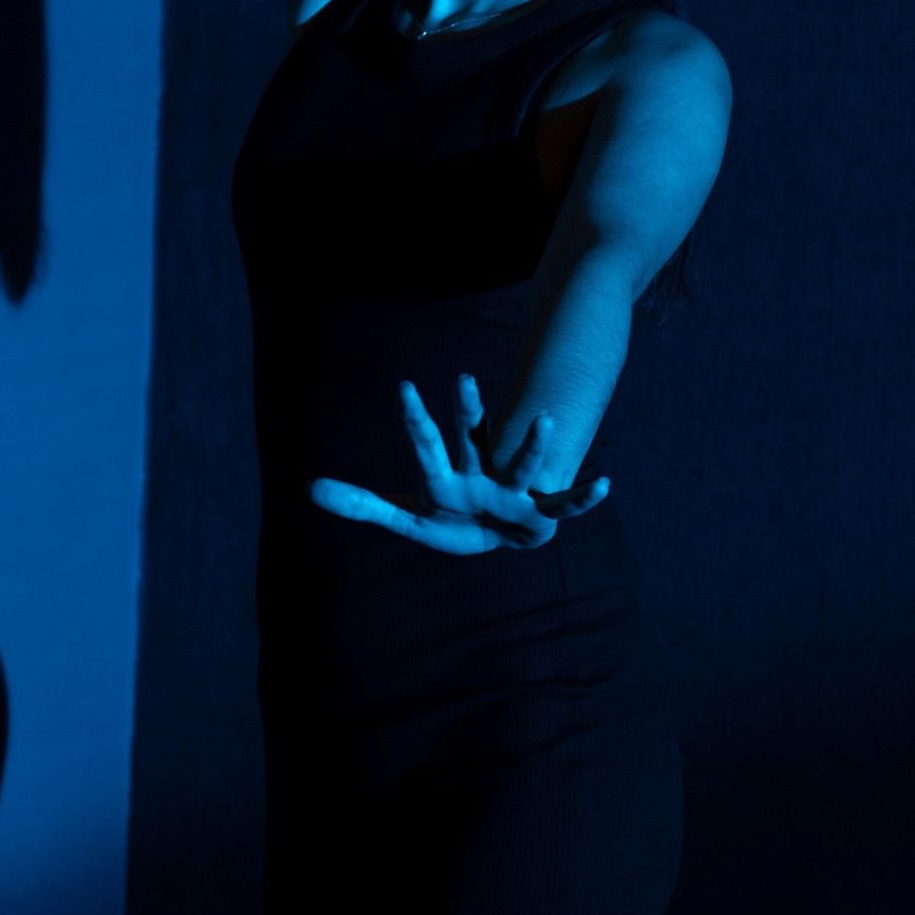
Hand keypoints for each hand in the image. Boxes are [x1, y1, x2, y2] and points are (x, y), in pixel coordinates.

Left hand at [310, 373, 607, 554]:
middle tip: (464, 379)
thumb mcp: (407, 517)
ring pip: (522, 463)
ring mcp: (512, 490)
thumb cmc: (453, 520)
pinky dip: (582, 497)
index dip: (416, 419)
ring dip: (533, 445)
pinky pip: (563, 504)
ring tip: (548, 421)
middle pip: (473, 439)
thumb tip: (309, 488)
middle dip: (470, 413)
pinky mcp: (539, 514)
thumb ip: (363, 503)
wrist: (500, 534)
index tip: (405, 387)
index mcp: (445, 476)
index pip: (426, 443)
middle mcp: (480, 473)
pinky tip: (605, 485)